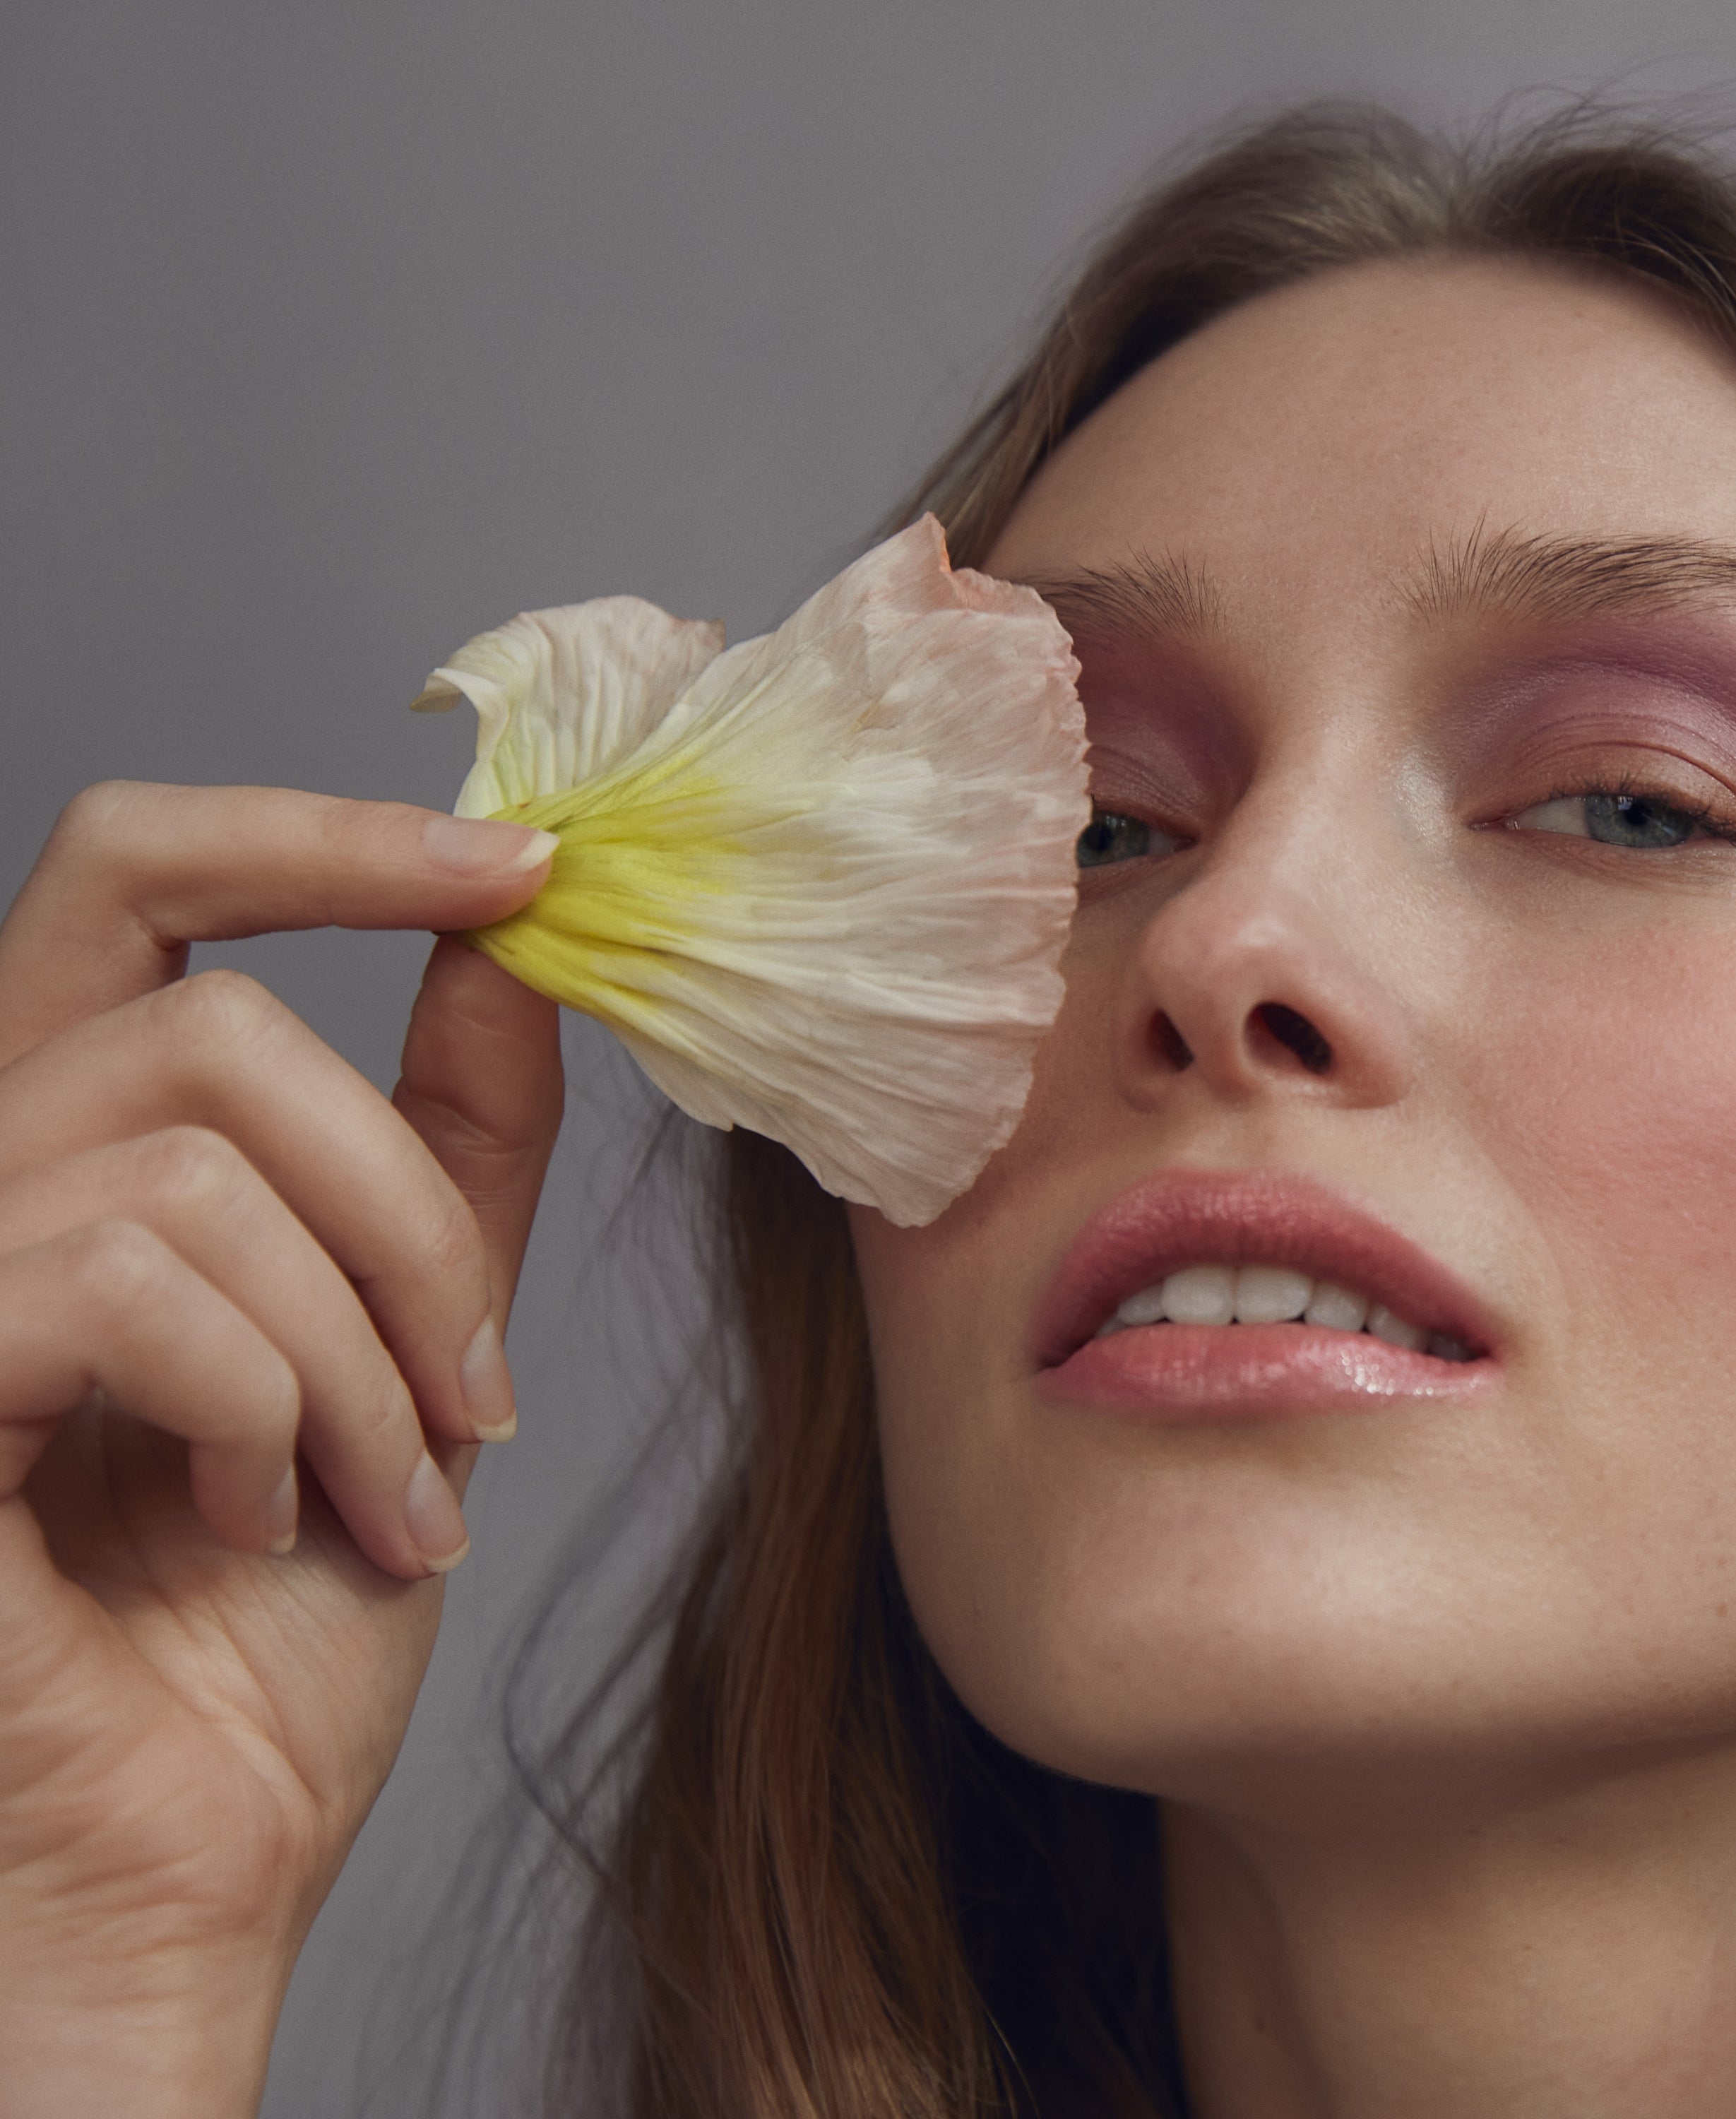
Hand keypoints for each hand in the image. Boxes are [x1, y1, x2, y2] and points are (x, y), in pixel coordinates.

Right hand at [0, 783, 563, 2117]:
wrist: (195, 1849)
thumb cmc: (279, 1612)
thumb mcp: (413, 1337)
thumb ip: (448, 1140)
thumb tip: (510, 944)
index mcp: (83, 1144)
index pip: (143, 877)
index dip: (326, 841)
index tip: (522, 866)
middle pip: (212, 1019)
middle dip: (400, 1208)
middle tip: (472, 1388)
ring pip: (194, 1165)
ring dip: (354, 1349)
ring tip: (381, 1493)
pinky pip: (122, 1281)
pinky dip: (261, 1407)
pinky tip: (250, 1518)